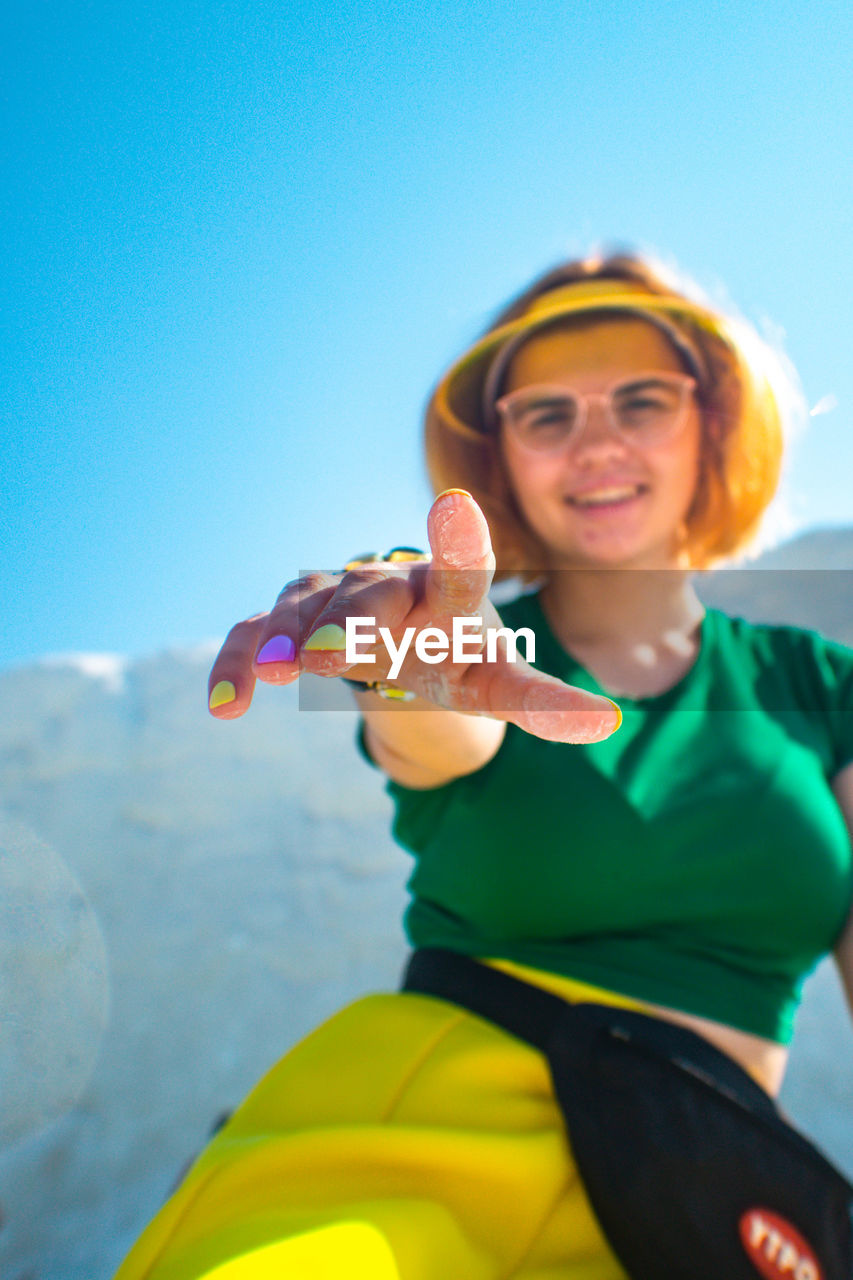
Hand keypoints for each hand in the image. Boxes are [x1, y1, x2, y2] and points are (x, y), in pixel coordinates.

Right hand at [207, 490, 620, 743]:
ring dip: (290, 636)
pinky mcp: (288, 621)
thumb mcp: (499, 683)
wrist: (398, 632)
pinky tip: (227, 704)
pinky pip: (255, 633)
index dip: (459, 549)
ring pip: (306, 607)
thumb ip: (544, 700)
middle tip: (342, 650)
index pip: (460, 574)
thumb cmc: (456, 657)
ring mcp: (332, 598)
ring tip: (278, 669)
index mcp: (448, 597)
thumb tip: (610, 720)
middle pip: (369, 594)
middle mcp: (388, 586)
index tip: (457, 511)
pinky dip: (239, 661)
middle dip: (355, 618)